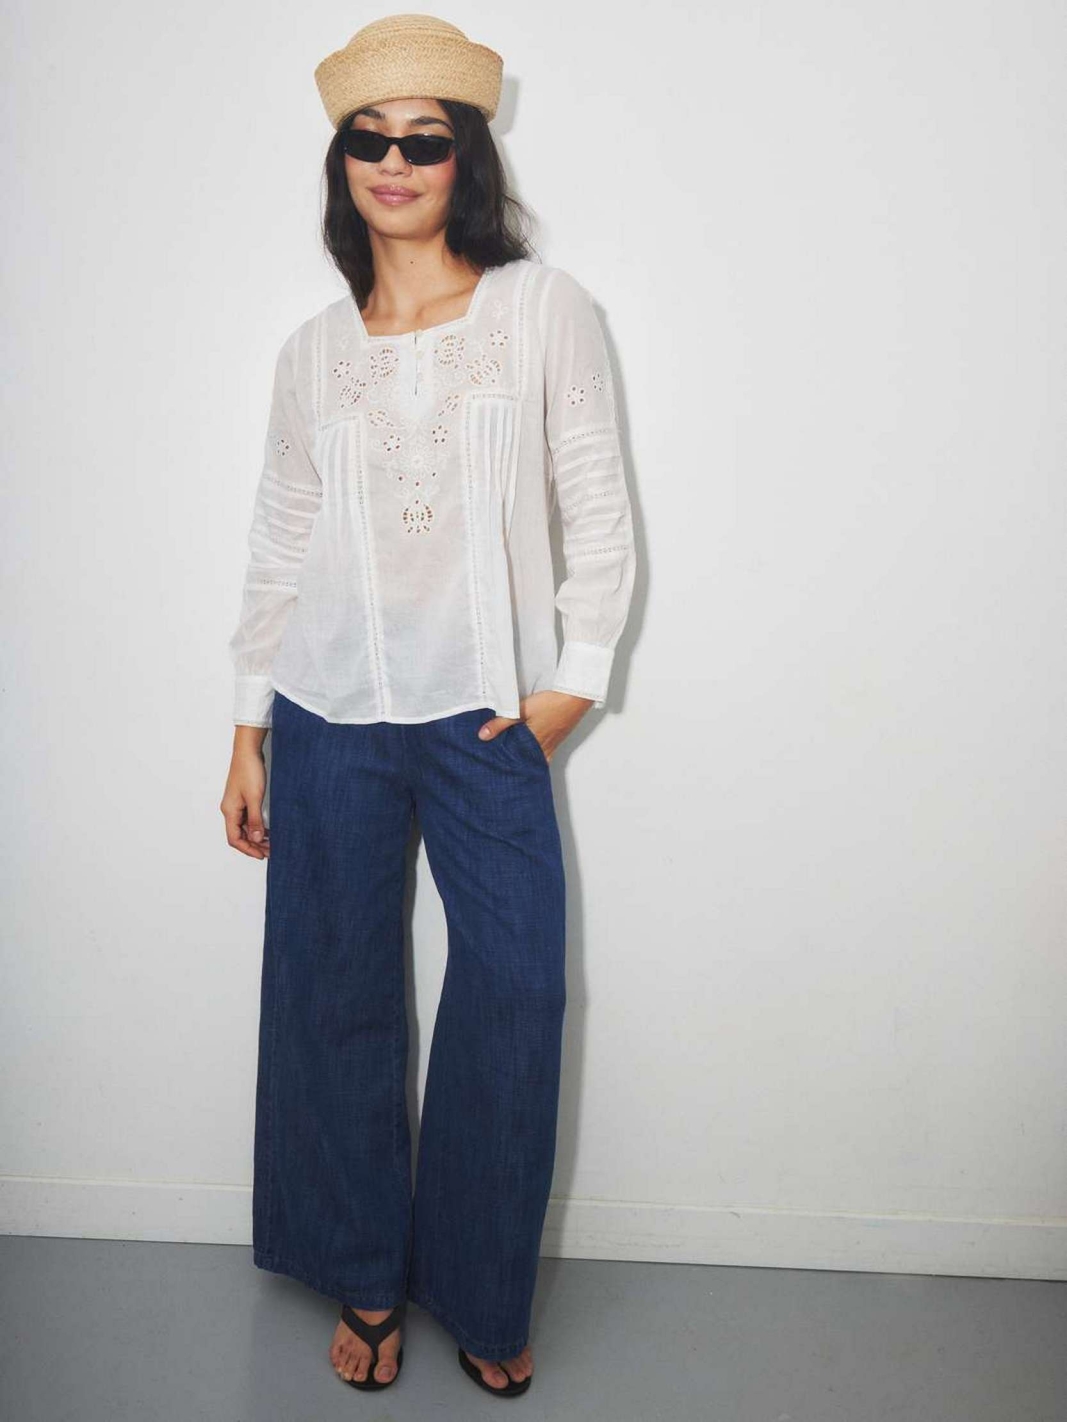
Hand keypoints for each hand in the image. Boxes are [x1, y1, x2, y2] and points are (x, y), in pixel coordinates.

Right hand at [221, 729, 269, 857]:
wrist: (247, 751)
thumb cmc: (248, 771)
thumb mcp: (254, 798)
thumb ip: (255, 820)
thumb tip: (255, 839)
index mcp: (229, 811)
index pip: (234, 839)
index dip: (247, 849)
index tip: (261, 855)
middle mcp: (230, 810)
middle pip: (239, 835)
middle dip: (253, 845)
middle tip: (270, 851)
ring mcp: (236, 805)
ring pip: (245, 828)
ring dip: (256, 837)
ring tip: (271, 843)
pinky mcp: (243, 799)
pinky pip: (248, 819)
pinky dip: (257, 826)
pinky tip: (268, 830)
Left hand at [476, 690, 593, 763]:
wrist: (575, 697)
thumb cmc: (551, 703)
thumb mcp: (521, 710)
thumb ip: (501, 723)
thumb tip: (483, 736)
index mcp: (533, 744)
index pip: (514, 760)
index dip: (504, 763)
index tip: (493, 765)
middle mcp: (544, 748)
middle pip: (525, 762)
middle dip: (513, 763)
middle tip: (500, 765)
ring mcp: (552, 745)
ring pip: (535, 758)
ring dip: (525, 759)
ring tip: (513, 759)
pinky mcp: (557, 738)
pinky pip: (546, 753)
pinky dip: (536, 755)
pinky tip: (531, 752)